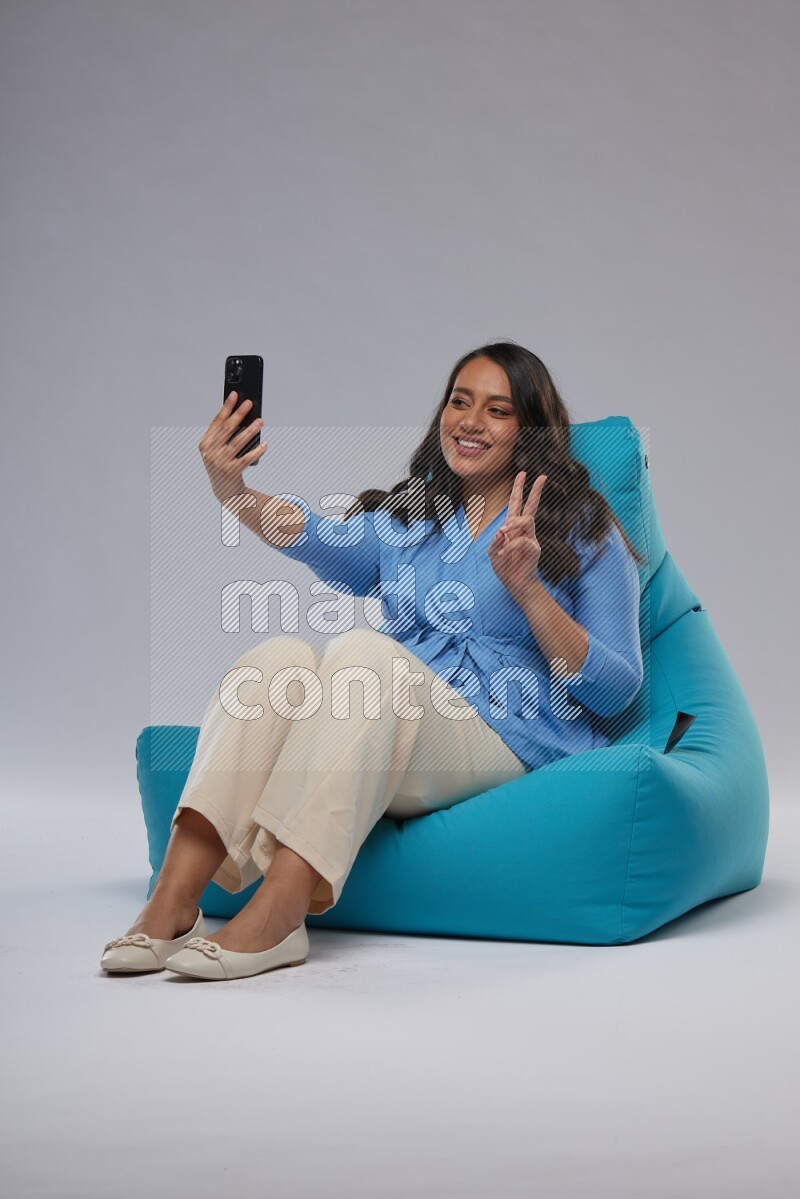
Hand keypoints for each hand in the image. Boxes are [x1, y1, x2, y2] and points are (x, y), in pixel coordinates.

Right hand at [198, 390, 266, 501]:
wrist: (224, 491)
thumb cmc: (224, 463)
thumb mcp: (219, 449)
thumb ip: (226, 434)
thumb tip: (242, 415)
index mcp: (205, 444)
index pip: (217, 422)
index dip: (226, 407)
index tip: (235, 394)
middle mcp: (210, 453)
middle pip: (227, 430)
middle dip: (239, 414)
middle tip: (249, 403)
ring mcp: (220, 463)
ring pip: (237, 443)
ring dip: (250, 431)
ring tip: (260, 421)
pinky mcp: (231, 472)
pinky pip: (246, 459)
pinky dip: (256, 451)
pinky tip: (265, 444)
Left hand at [487, 470, 546, 598]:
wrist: (515, 584)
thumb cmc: (504, 567)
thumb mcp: (493, 552)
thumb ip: (495, 541)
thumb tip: (502, 530)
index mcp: (513, 528)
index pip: (517, 504)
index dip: (519, 489)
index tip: (522, 473)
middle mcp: (524, 530)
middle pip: (532, 507)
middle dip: (536, 491)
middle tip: (543, 476)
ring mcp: (531, 539)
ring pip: (528, 520)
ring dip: (514, 523)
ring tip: (504, 532)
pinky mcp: (534, 550)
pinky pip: (522, 541)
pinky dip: (510, 546)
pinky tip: (502, 553)